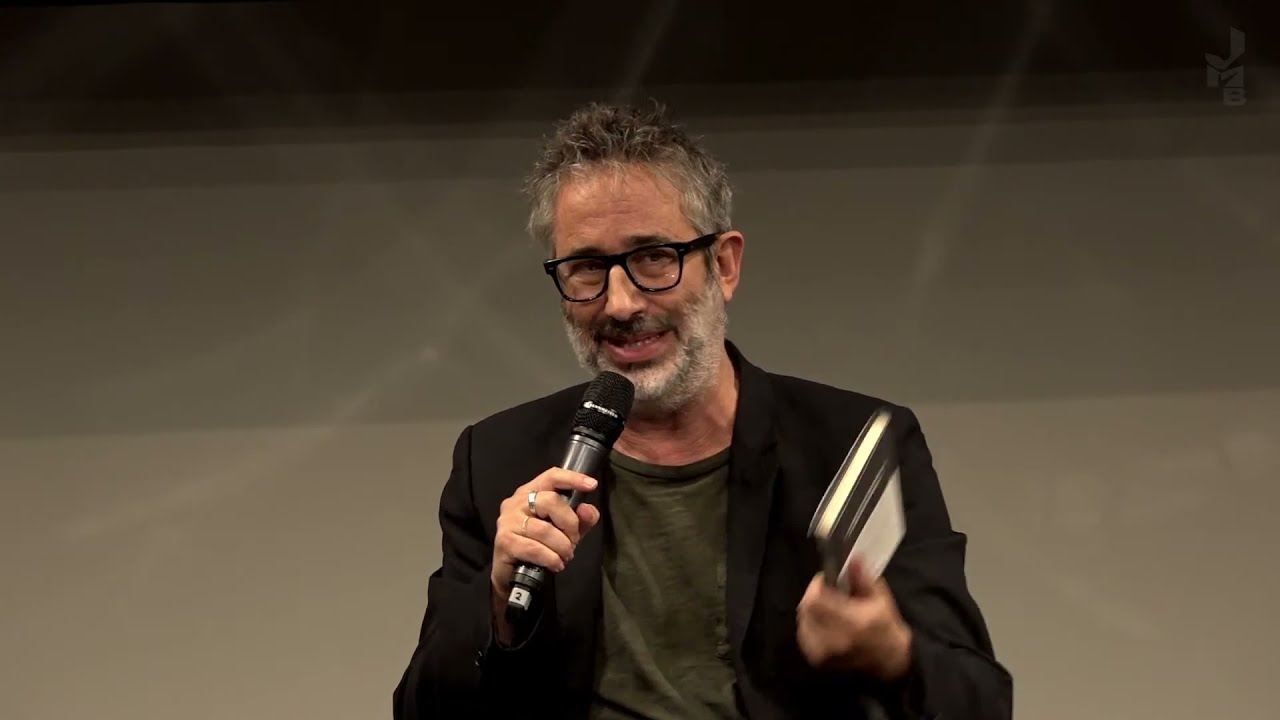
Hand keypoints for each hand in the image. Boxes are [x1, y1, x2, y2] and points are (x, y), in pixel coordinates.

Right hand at [490, 468, 600, 640]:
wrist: (514, 575)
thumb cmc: (540, 546)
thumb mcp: (566, 531)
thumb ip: (581, 519)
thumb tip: (587, 510)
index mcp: (531, 492)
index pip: (551, 476)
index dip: (572, 478)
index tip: (592, 485)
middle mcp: (516, 502)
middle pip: (550, 501)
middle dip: (569, 524)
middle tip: (573, 541)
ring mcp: (508, 521)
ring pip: (544, 529)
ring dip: (561, 546)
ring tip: (564, 556)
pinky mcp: (504, 542)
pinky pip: (534, 548)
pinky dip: (551, 558)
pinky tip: (555, 564)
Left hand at [795, 556, 913, 681]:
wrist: (888, 660)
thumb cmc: (884, 625)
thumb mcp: (880, 598)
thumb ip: (863, 578)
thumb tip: (853, 558)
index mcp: (852, 624)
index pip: (815, 600)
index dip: (816, 586)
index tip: (826, 580)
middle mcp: (835, 641)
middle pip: (806, 610)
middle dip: (813, 595)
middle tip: (827, 592)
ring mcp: (824, 653)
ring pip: (803, 621)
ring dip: (810, 610)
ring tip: (827, 607)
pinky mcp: (818, 660)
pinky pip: (803, 635)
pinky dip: (809, 624)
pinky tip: (823, 621)